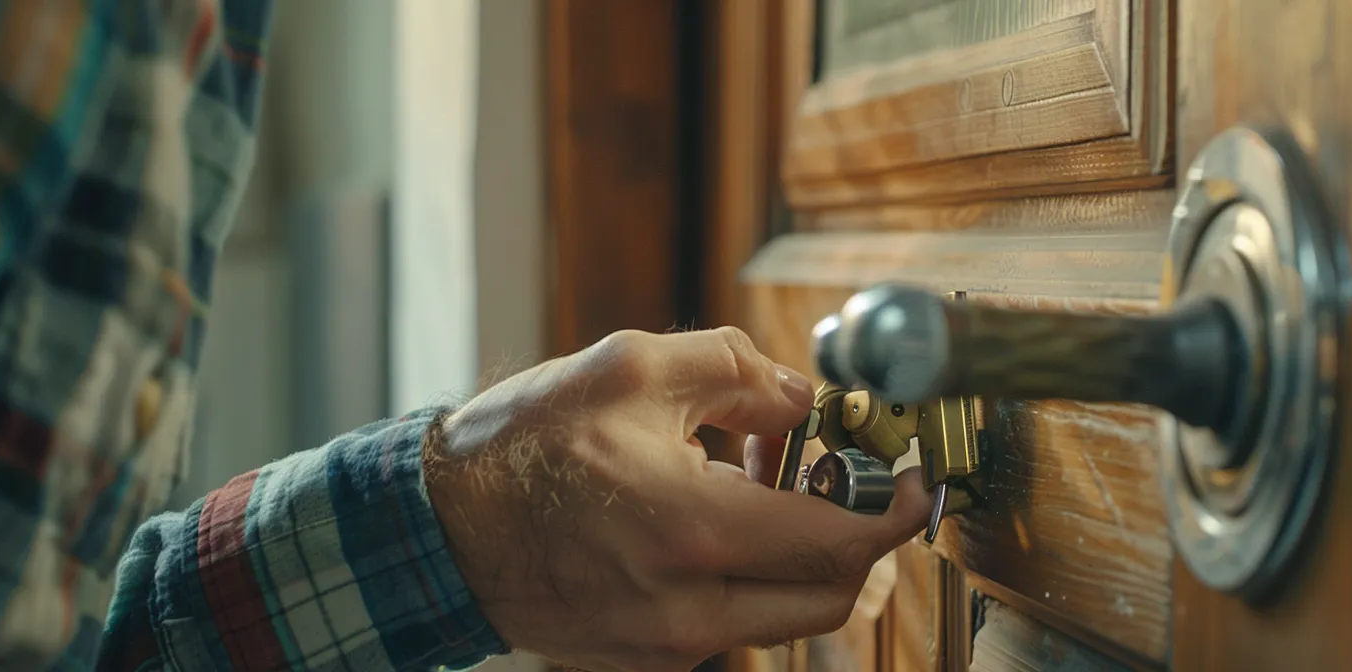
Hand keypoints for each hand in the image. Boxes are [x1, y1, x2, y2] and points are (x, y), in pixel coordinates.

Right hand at [425, 327, 929, 671]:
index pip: (840, 544)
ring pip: (782, 616)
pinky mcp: (645, 660)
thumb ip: (735, 371)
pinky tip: (709, 517)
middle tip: (837, 478)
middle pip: (829, 598)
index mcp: (693, 534)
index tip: (915, 485)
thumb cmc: (522, 447)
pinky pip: (730, 625)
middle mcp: (689, 610)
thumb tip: (801, 398)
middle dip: (855, 539)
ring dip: (797, 556)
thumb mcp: (628, 369)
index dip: (895, 513)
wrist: (436, 529)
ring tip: (754, 482)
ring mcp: (667, 647)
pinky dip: (747, 577)